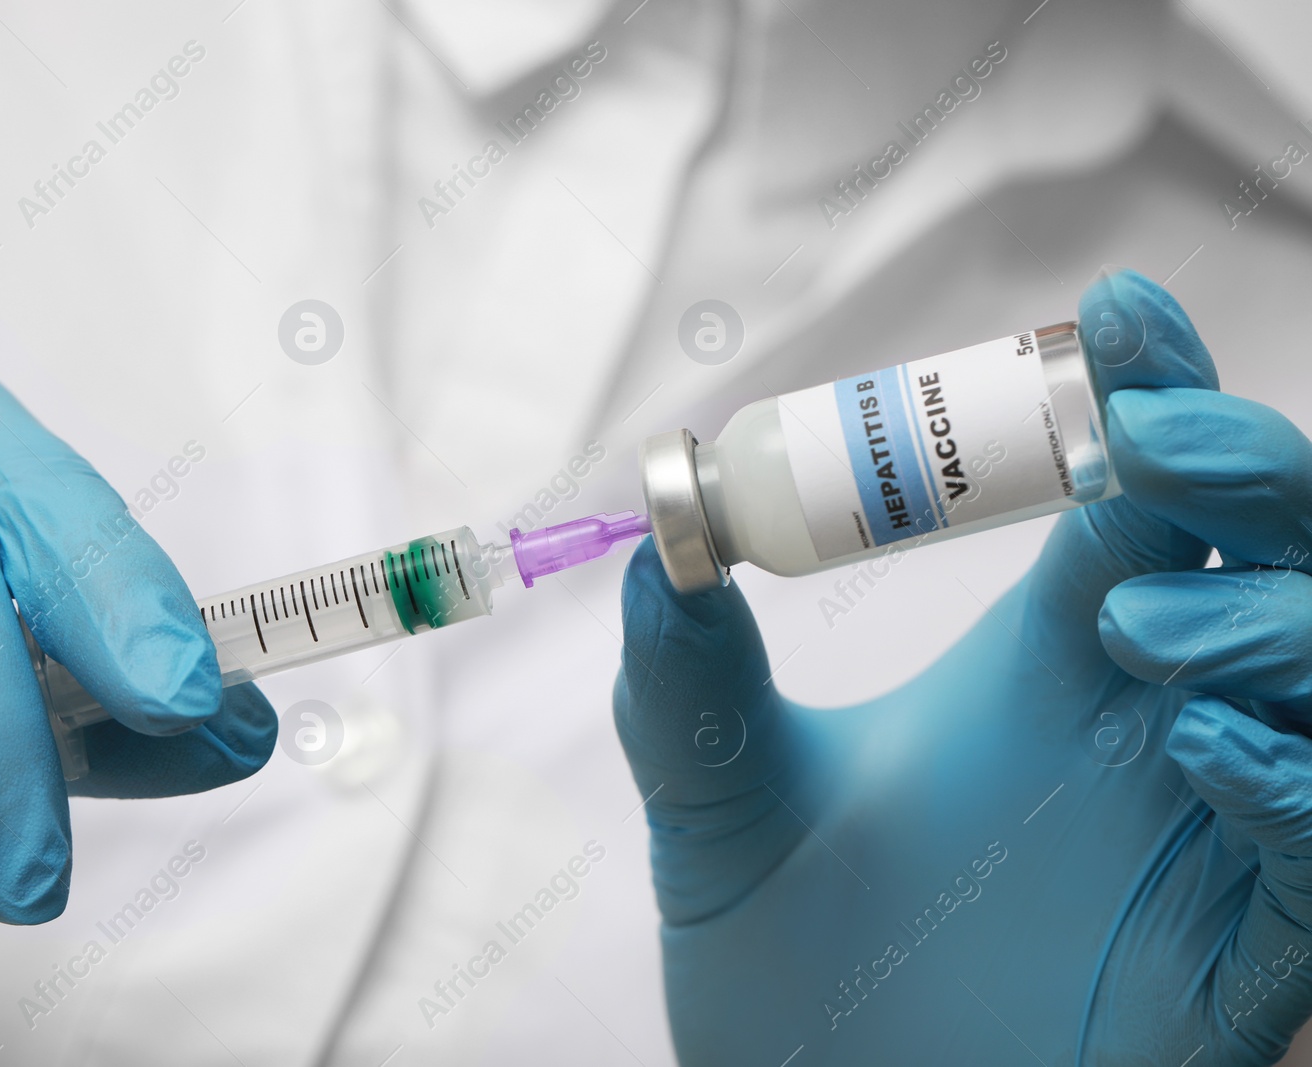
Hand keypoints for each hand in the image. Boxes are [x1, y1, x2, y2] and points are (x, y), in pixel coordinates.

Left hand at [613, 271, 1311, 1063]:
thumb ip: (690, 683)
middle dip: (1247, 467)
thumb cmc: (794, 978)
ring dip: (1267, 621)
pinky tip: (1198, 755)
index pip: (1142, 494)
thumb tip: (654, 540)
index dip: (1150, 394)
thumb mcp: (720, 809)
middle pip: (1274, 548)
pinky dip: (1290, 787)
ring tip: (1133, 631)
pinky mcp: (1243, 953)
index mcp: (1051, 664)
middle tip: (1151, 436)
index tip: (1115, 316)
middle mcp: (1150, 727)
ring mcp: (1210, 838)